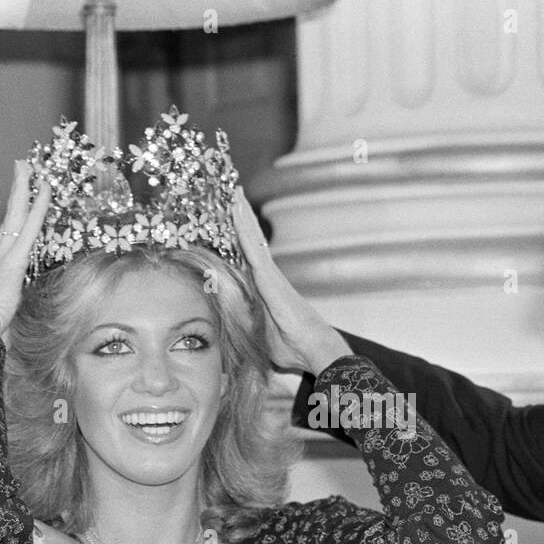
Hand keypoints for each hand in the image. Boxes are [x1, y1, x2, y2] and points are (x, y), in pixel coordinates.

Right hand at [0, 160, 50, 339]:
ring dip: (24, 190)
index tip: (19, 202)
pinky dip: (37, 206)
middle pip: (9, 219)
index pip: (6, 237)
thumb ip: (9, 305)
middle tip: (21, 168)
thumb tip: (15, 308)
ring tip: (28, 168)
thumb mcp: (3, 314)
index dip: (14, 218)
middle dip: (16, 193)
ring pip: (17, 215)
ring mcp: (2, 256)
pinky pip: (29, 227)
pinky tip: (44, 190)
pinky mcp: (12, 259)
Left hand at [231, 186, 350, 374]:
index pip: (248, 261)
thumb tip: (230, 336)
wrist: (313, 348)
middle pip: (251, 244)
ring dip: (243, 217)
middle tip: (234, 197)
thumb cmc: (292, 348)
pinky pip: (252, 247)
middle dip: (243, 221)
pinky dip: (244, 227)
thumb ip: (247, 331)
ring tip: (234, 194)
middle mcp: (268, 278)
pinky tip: (237, 210)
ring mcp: (270, 275)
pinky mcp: (270, 276)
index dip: (240, 242)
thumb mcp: (260, 338)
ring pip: (252, 240)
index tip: (232, 224)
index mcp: (264, 291)